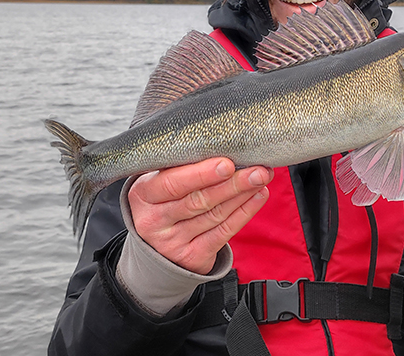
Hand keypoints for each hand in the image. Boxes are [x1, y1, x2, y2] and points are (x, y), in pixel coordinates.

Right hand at [127, 157, 271, 274]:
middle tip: (257, 169)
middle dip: (232, 184)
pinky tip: (257, 196)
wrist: (154, 247)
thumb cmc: (162, 201)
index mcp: (142, 195)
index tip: (227, 163)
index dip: (201, 174)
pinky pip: (223, 233)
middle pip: (198, 200)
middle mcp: (153, 221)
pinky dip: (244, 213)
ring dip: (242, 195)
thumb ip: (180, 167)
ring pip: (214, 215)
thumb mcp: (157, 183)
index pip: (172, 184)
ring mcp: (172, 242)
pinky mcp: (191, 257)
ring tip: (261, 177)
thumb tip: (222, 146)